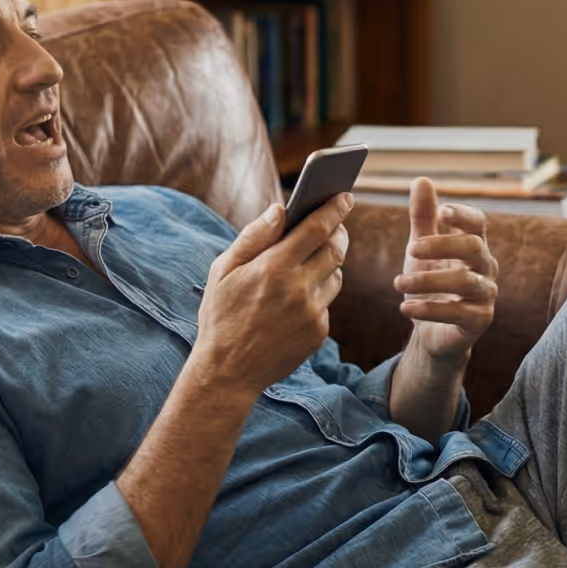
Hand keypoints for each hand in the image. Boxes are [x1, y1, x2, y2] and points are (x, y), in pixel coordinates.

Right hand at [194, 193, 351, 396]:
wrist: (227, 371)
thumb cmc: (221, 316)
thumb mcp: (223, 272)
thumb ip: (253, 237)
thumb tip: (280, 209)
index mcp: (274, 268)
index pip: (316, 228)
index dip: (334, 209)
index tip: (345, 196)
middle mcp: (299, 289)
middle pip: (335, 250)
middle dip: (338, 233)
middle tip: (335, 225)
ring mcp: (312, 313)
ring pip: (335, 276)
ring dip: (328, 264)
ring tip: (313, 260)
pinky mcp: (318, 333)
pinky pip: (326, 304)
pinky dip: (317, 294)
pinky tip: (298, 298)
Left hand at [394, 177, 497, 363]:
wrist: (431, 330)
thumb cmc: (431, 283)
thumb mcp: (422, 248)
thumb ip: (423, 217)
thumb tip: (422, 179)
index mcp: (474, 245)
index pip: (478, 223)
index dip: (463, 215)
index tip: (442, 211)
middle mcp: (486, 268)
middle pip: (474, 247)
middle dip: (442, 245)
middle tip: (410, 249)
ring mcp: (486, 295)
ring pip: (465, 282)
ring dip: (428, 280)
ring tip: (397, 282)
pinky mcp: (479, 321)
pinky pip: (459, 313)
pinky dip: (429, 309)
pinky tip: (405, 307)